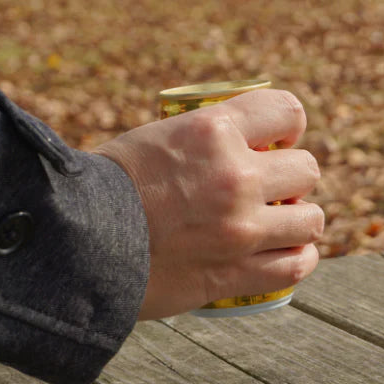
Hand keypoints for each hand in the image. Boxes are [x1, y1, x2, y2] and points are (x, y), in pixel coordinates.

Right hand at [93, 89, 323, 319]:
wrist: (73, 243)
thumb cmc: (107, 186)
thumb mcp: (158, 138)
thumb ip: (206, 139)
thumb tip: (241, 141)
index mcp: (213, 131)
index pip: (288, 110)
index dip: (290, 125)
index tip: (279, 141)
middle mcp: (235, 177)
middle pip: (307, 169)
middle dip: (294, 177)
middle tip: (274, 188)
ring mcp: (241, 228)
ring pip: (310, 219)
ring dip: (299, 219)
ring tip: (282, 224)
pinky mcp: (235, 273)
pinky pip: (296, 265)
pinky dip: (299, 259)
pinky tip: (290, 254)